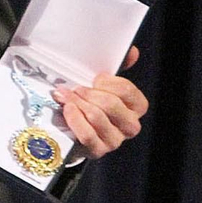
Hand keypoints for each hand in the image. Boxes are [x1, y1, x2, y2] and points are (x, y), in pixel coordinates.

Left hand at [53, 45, 148, 159]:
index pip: (127, 91)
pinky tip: (67, 110)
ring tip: (65, 96)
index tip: (94, 79)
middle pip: (111, 104)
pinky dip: (75, 119)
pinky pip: (87, 135)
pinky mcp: (97, 151)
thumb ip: (119, 65)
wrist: (74, 129)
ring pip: (97, 118)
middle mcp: (129, 126)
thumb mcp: (103, 84)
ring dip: (78, 104)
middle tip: (74, 88)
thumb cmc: (91, 101)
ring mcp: (114, 141)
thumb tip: (132, 51)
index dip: (108, 82)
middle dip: (88, 93)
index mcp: (136, 107)